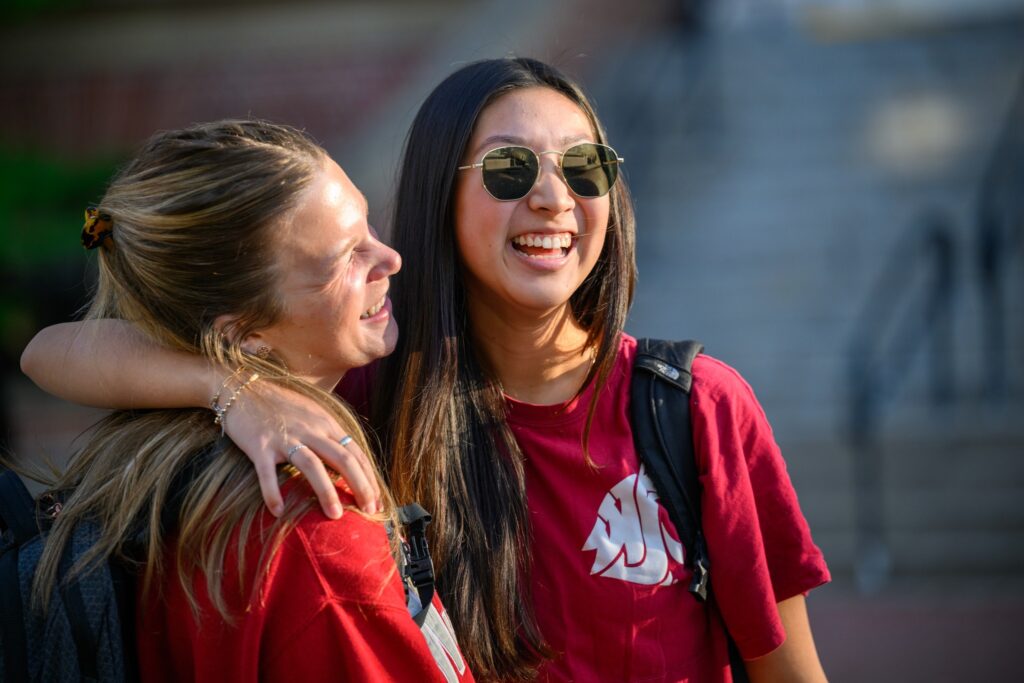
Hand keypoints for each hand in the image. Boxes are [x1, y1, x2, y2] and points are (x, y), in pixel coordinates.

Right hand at [221, 381, 381, 518]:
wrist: (241, 389)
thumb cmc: (278, 405)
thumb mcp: (312, 414)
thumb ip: (329, 434)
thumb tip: (348, 463)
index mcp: (325, 423)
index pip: (354, 452)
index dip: (369, 477)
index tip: (377, 501)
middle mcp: (310, 429)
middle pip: (342, 458)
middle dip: (360, 486)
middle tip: (369, 511)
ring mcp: (285, 437)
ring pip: (312, 465)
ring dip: (326, 492)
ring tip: (336, 516)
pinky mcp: (260, 445)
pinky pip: (267, 473)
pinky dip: (272, 492)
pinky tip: (278, 511)